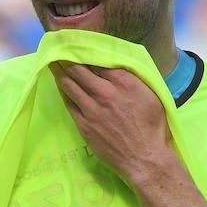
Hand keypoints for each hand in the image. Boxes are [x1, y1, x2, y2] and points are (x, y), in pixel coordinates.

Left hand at [49, 61, 173, 188]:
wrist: (144, 159)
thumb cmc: (153, 128)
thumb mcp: (151, 96)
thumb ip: (133, 80)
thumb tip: (118, 67)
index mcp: (124, 82)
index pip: (98, 60)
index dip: (85, 52)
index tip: (78, 47)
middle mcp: (105, 92)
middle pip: (79, 69)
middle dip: (67, 58)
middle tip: (58, 51)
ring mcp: (92, 109)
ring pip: (70, 85)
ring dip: (60, 72)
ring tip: (53, 64)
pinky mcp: (84, 125)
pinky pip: (69, 103)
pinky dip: (63, 92)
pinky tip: (60, 86)